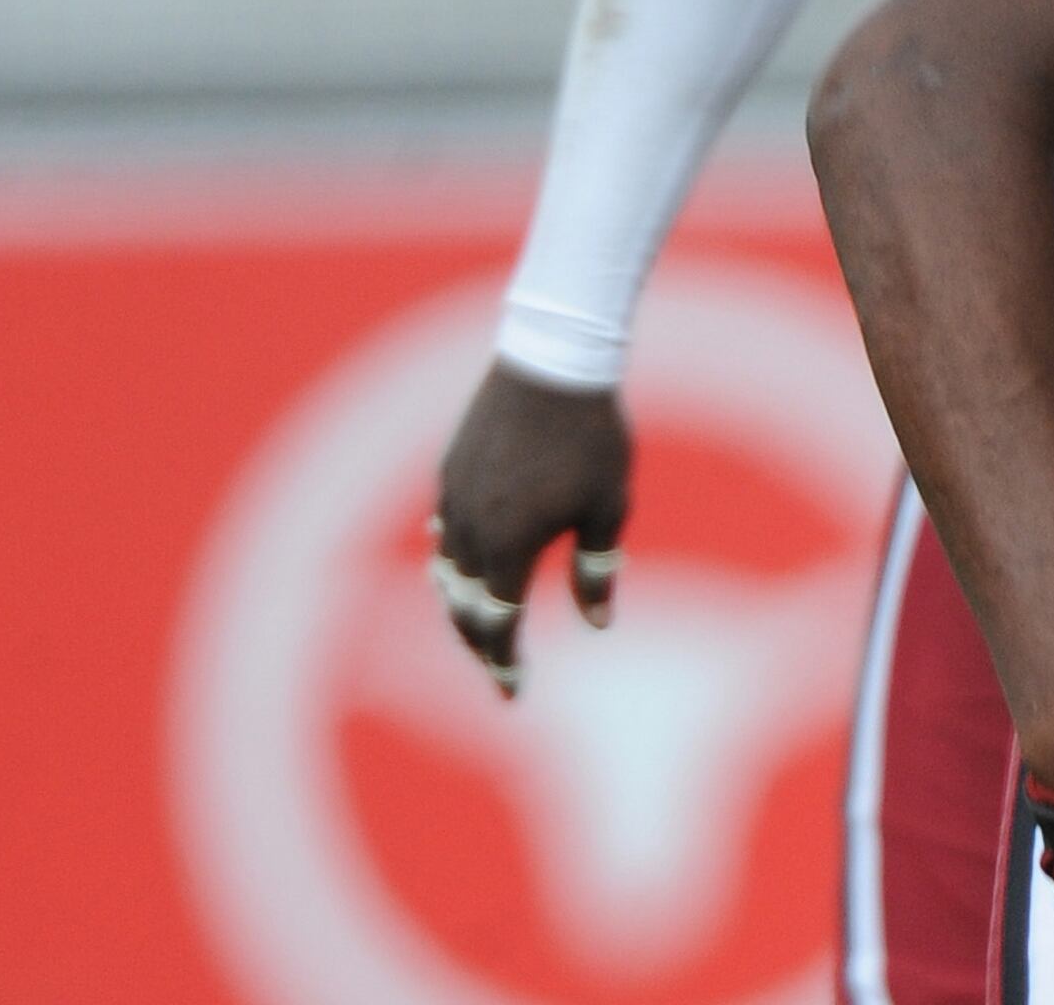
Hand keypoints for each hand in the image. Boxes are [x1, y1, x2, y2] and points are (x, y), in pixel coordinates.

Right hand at [431, 361, 630, 696]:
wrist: (553, 361)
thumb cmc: (593, 436)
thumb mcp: (608, 506)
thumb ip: (598, 570)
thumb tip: (599, 624)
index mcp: (509, 547)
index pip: (498, 626)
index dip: (503, 664)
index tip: (513, 694)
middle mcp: (470, 530)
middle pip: (463, 608)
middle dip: (480, 645)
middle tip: (500, 670)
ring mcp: (453, 498)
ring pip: (447, 572)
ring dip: (462, 605)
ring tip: (482, 625)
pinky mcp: (449, 471)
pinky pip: (444, 530)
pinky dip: (454, 558)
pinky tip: (464, 566)